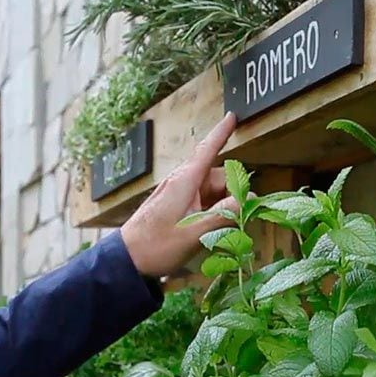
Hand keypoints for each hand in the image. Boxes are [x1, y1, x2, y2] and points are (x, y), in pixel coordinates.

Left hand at [121, 112, 238, 276]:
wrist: (128, 260)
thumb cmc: (157, 245)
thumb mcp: (195, 233)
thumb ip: (223, 215)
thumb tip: (248, 199)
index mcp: (186, 181)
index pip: (208, 150)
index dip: (221, 133)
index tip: (233, 116)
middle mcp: (182, 183)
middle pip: (218, 178)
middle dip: (233, 194)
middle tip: (243, 216)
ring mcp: (178, 195)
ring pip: (212, 193)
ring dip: (223, 207)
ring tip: (225, 230)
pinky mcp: (175, 207)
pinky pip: (202, 203)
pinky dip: (212, 212)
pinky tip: (213, 231)